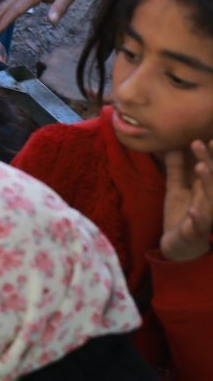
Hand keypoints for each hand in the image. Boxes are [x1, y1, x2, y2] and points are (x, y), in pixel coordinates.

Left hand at [161, 141, 212, 262]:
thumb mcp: (176, 188)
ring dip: (207, 181)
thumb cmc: (182, 214)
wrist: (178, 245)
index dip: (210, 152)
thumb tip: (172, 146)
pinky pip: (200, 224)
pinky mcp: (197, 231)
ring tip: (200, 167)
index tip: (206, 135)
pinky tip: (193, 211)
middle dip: (211, 160)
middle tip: (203, 142)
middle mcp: (209, 199)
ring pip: (211, 197)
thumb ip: (176, 169)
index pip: (210, 167)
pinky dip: (198, 217)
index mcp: (205, 187)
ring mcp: (206, 215)